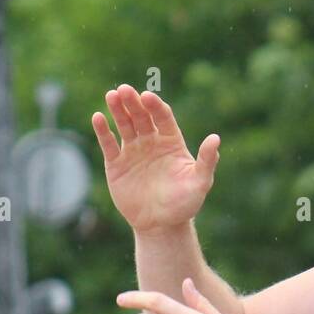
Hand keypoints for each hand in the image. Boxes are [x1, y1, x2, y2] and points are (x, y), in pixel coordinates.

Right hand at [92, 84, 219, 233]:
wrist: (161, 224)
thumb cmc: (185, 203)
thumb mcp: (200, 182)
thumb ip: (206, 160)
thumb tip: (216, 138)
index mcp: (171, 142)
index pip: (162, 117)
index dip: (155, 106)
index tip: (147, 96)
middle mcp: (152, 142)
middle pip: (141, 116)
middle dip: (133, 102)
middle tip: (124, 89)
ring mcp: (133, 151)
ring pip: (124, 125)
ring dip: (117, 110)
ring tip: (111, 95)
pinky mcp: (116, 164)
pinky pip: (109, 144)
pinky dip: (103, 131)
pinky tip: (98, 117)